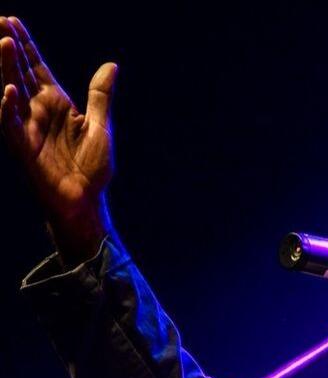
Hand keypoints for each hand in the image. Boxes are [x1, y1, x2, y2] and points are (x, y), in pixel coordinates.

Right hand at [0, 16, 117, 261]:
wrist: (86, 200)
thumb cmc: (93, 167)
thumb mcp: (101, 127)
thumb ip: (100, 96)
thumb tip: (111, 65)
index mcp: (58, 104)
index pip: (38, 68)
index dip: (28, 46)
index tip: (14, 21)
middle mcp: (39, 111)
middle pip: (21, 73)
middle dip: (11, 49)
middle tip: (1, 21)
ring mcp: (28, 127)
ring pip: (11, 91)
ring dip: (6, 68)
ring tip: (4, 43)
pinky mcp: (22, 147)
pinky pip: (10, 124)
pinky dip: (8, 107)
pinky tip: (9, 90)